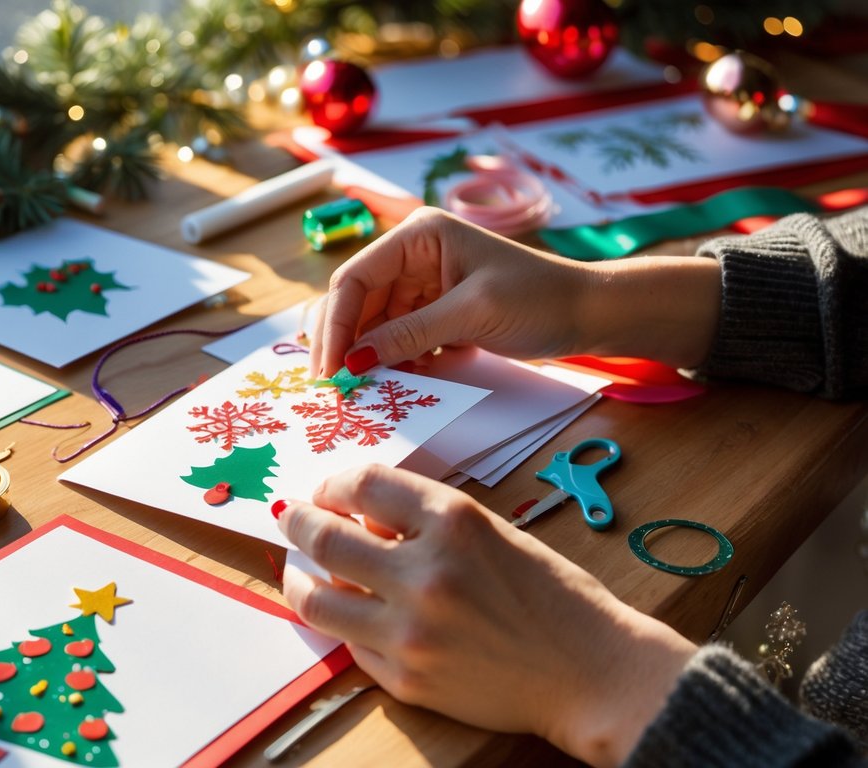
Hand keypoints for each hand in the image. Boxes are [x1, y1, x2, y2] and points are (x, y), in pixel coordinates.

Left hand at [276, 465, 696, 766]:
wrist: (592, 674)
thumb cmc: (551, 596)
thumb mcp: (493, 533)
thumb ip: (424, 522)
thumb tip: (357, 515)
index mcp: (454, 524)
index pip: (363, 485)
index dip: (334, 483)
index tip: (327, 489)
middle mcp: (426, 575)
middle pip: (324, 538)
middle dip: (297, 522)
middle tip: (291, 518)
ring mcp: (411, 633)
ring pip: (316, 599)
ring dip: (298, 577)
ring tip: (300, 569)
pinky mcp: (406, 680)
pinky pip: (349, 644)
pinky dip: (343, 622)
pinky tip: (350, 611)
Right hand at [309, 208, 720, 377]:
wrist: (590, 315)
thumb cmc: (540, 299)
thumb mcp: (472, 314)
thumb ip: (410, 333)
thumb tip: (356, 359)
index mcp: (419, 235)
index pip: (355, 278)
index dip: (335, 323)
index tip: (330, 367)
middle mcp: (414, 255)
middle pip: (356, 300)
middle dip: (344, 341)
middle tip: (333, 384)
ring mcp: (423, 284)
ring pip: (373, 322)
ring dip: (368, 354)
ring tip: (365, 387)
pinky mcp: (436, 311)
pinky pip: (398, 336)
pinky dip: (393, 360)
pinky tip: (398, 380)